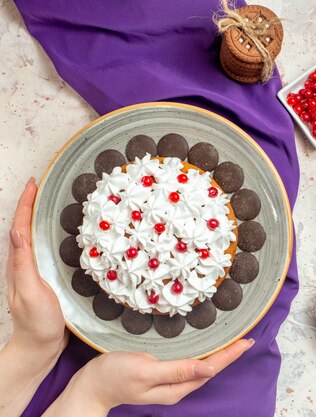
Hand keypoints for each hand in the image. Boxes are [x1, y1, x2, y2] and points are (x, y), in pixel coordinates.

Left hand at [0, 178, 68, 415]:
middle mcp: (25, 264)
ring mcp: (36, 272)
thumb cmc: (37, 322)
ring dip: (42, 218)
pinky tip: (66, 235)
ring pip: (37, 238)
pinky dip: (52, 236)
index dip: (25, 204)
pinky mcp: (48, 278)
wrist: (41, 346)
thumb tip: (16, 232)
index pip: (20, 226)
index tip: (34, 184)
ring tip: (55, 203)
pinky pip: (48, 250)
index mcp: (19, 264)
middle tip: (45, 187)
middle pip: (26, 227)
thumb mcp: (31, 291)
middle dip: (32, 205)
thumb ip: (23, 264)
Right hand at [43, 339, 254, 415]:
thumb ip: (178, 370)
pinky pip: (190, 364)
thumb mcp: (146, 371)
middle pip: (210, 368)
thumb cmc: (115, 375)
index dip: (230, 355)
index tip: (247, 341)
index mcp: (176, 387)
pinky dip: (203, 354)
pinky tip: (207, 347)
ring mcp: (170, 381)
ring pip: (202, 366)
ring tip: (235, 341)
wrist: (90, 385)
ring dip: (219, 354)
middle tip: (247, 338)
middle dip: (230, 354)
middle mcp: (177, 386)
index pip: (211, 369)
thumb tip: (209, 368)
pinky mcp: (162, 373)